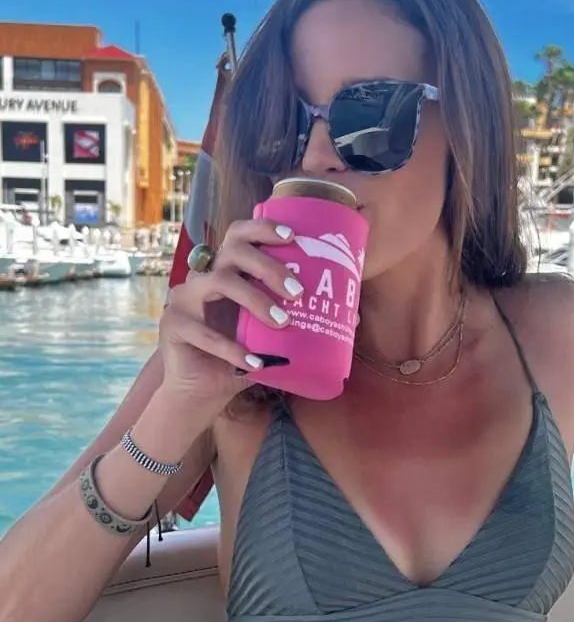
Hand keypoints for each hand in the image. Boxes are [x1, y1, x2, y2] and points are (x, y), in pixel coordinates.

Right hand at [158, 220, 302, 409]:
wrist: (203, 392)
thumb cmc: (242, 358)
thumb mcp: (273, 339)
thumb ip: (302, 324)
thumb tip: (351, 317)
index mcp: (227, 271)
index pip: (240, 234)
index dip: (264, 229)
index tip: (294, 238)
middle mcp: (203, 277)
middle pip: (232, 250)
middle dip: (268, 266)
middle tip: (297, 292)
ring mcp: (183, 299)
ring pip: (217, 282)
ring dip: (254, 300)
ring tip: (282, 323)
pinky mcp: (173, 327)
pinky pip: (203, 332)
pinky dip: (233, 349)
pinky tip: (255, 364)